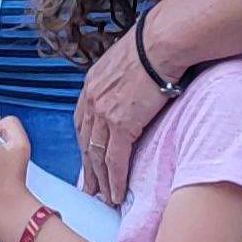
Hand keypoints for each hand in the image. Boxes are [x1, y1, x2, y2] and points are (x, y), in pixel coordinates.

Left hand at [75, 37, 173, 202]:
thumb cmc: (151, 46)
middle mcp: (92, 101)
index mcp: (91, 85)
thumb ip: (119, 79)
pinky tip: (117, 193)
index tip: (87, 158)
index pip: (81, 122)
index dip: (85, 143)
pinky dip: (115, 179)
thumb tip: (130, 86)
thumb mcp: (123, 60)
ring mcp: (104, 114)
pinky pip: (116, 159)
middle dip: (88, 168)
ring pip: (98, 155)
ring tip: (104, 197)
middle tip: (90, 188)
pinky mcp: (122, 124)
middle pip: (86, 142)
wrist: (160, 43)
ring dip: (101, 180)